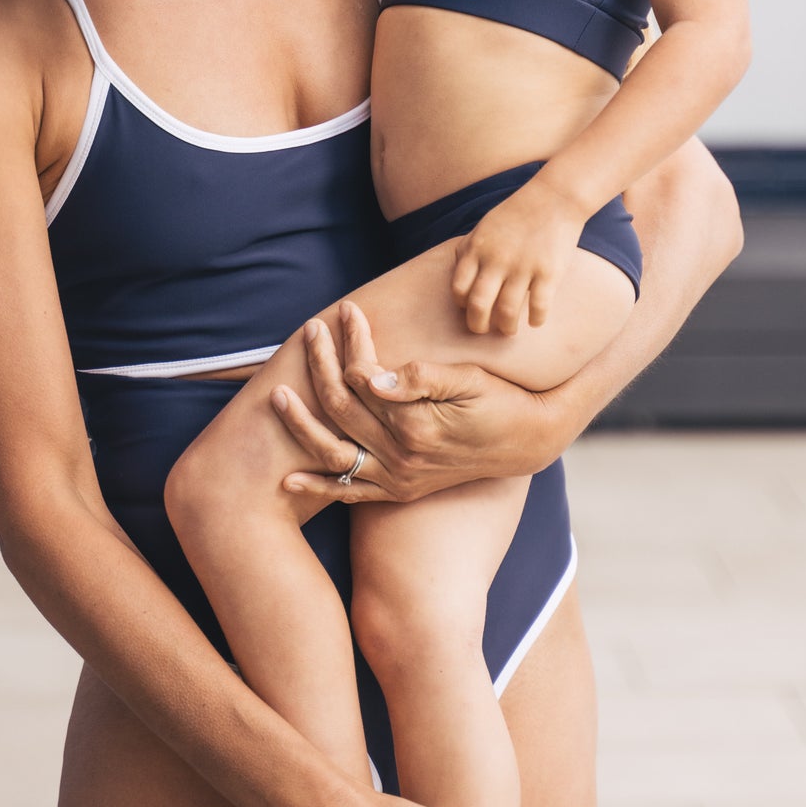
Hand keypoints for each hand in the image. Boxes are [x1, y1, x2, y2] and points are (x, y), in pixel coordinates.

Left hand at [271, 302, 564, 502]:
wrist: (527, 440)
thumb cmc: (500, 400)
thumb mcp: (468, 380)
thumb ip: (420, 379)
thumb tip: (372, 377)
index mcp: (415, 425)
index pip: (363, 378)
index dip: (351, 342)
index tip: (346, 312)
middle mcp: (401, 457)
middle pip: (342, 408)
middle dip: (321, 365)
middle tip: (311, 331)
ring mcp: (398, 478)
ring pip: (334, 453)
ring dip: (301, 427)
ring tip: (278, 398)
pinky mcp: (400, 491)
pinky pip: (352, 493)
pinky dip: (319, 488)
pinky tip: (288, 482)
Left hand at [451, 179, 584, 335]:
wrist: (554, 197)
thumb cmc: (516, 214)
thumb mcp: (483, 227)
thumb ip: (468, 251)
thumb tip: (458, 279)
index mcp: (478, 249)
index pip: (459, 289)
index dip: (462, 305)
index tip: (470, 308)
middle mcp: (497, 260)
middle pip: (478, 306)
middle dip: (478, 325)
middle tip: (484, 329)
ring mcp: (523, 267)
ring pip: (507, 312)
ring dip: (507, 327)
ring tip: (509, 329)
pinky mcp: (549, 272)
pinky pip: (539, 307)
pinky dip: (535, 320)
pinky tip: (535, 321)